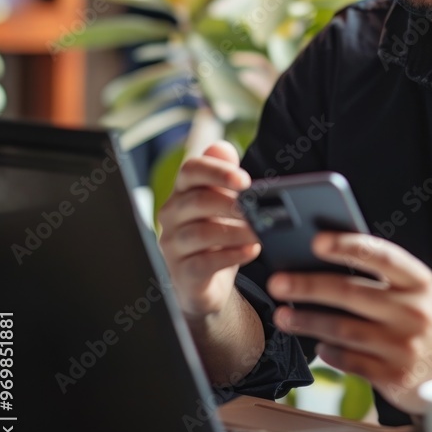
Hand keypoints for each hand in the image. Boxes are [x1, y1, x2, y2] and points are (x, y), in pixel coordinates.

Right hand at [158, 141, 259, 319]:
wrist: (207, 283)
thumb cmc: (217, 236)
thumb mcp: (225, 203)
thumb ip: (225, 176)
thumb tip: (223, 148)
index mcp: (183, 191)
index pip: (190, 169)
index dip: (217, 170)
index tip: (245, 179)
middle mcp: (171, 215)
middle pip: (197, 200)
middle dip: (231, 203)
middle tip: (258, 208)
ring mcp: (172, 245)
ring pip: (199, 232)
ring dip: (235, 231)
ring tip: (259, 232)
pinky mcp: (181, 273)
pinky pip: (203, 262)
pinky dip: (230, 255)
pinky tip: (251, 251)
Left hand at [266, 232, 431, 413]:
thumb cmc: (425, 321)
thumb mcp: (416, 290)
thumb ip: (382, 275)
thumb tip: (325, 258)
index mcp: (420, 281)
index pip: (381, 255)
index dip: (347, 246)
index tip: (316, 241)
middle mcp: (414, 311)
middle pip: (351, 292)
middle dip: (308, 286)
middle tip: (279, 282)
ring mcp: (405, 346)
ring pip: (343, 329)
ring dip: (307, 321)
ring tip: (283, 315)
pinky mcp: (394, 376)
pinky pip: (349, 361)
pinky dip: (329, 352)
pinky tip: (318, 345)